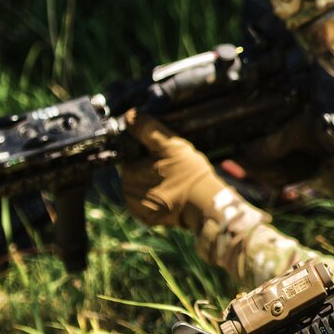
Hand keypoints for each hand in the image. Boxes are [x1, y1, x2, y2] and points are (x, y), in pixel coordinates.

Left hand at [120, 112, 234, 230]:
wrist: (205, 205)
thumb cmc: (190, 174)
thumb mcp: (172, 146)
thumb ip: (148, 130)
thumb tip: (129, 115)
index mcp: (129, 171)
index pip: (128, 155)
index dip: (143, 152)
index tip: (160, 154)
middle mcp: (127, 191)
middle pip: (132, 172)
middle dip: (146, 168)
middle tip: (170, 168)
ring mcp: (136, 208)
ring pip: (138, 187)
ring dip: (150, 183)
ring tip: (172, 181)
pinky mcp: (145, 218)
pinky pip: (144, 203)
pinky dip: (154, 198)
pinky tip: (169, 194)